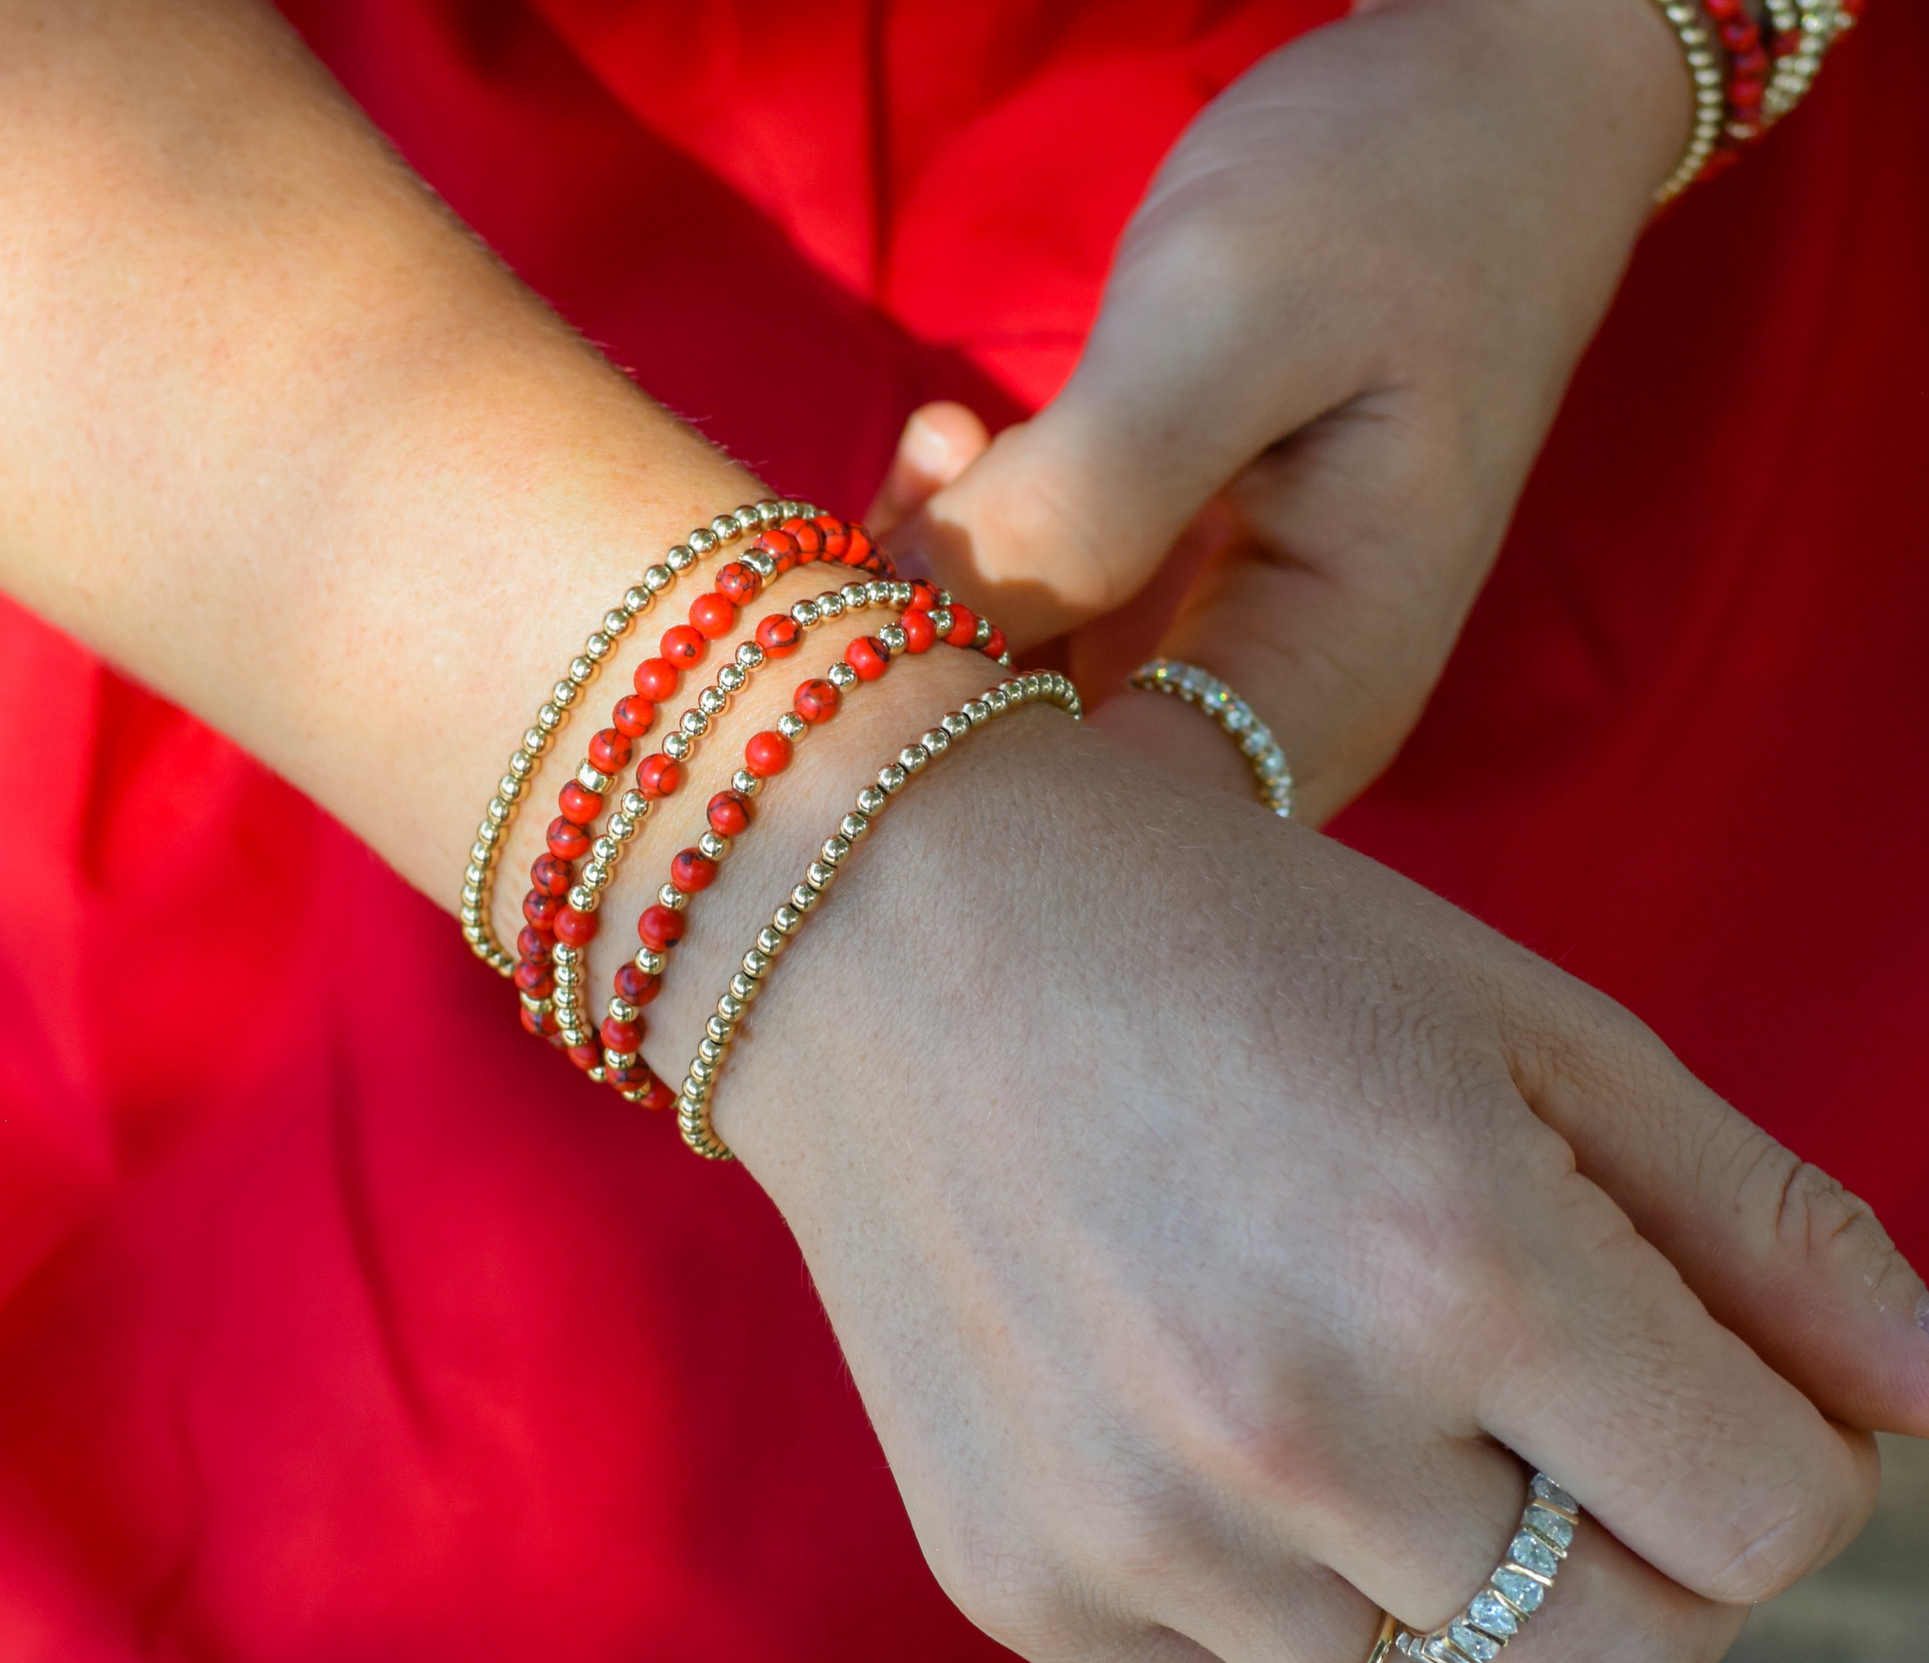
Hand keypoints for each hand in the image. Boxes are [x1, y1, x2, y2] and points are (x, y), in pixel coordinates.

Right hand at [717, 720, 1927, 1662]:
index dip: (1789, 1451)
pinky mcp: (1024, 1582)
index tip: (1711, 1371)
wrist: (895, 936)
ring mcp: (1139, 1531)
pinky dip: (1315, 1627)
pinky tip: (1253, 1464)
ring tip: (1411, 1445)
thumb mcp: (1518, 1019)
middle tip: (1573, 1415)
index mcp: (1455, 1261)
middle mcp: (1294, 1431)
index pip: (1771, 1519)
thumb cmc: (1231, 940)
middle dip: (1659, 1557)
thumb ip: (1756, 1218)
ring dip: (1490, 1616)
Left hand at [874, 0, 1694, 822]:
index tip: (882, 634)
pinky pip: (1037, 636)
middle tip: (905, 513)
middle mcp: (1276, 716)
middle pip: (1059, 798)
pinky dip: (972, 556)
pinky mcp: (1175, 610)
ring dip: (943, 600)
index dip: (971, 770)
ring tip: (948, 441)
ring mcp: (1221, 666)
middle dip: (938, 677)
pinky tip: (961, 444)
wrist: (1483, 119)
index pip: (1118, 839)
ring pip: (1028, 716)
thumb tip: (927, 619)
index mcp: (1326, 691)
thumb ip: (1091, 491)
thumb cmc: (1391, 203)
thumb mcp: (1232, 320)